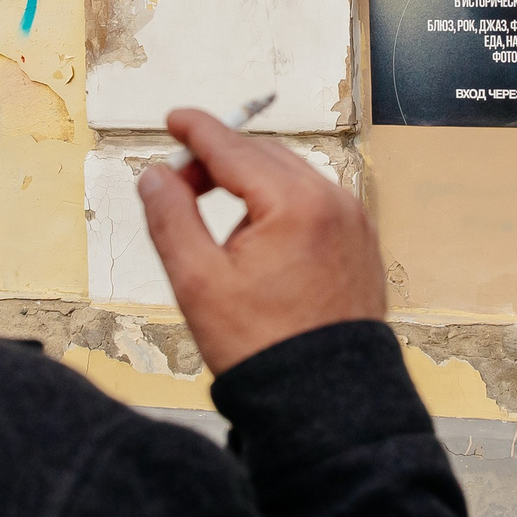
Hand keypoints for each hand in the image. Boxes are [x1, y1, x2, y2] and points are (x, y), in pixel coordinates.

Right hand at [137, 109, 387, 370]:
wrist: (324, 397)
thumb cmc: (263, 346)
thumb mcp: (198, 282)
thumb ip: (171, 218)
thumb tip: (156, 176)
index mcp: (295, 204)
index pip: (234, 149)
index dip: (197, 130)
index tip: (174, 118)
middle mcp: (333, 202)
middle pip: (263, 156)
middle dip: (218, 161)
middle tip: (179, 189)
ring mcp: (353, 221)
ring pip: (290, 177)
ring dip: (249, 184)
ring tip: (218, 228)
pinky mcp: (360, 242)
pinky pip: (314, 202)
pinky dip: (280, 204)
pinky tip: (257, 240)